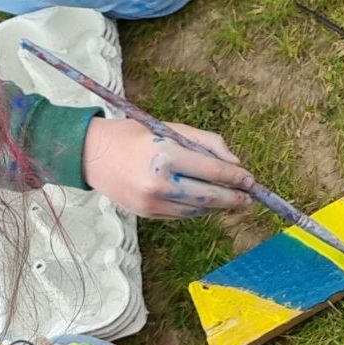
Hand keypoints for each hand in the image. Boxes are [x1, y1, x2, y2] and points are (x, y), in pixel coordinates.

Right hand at [82, 114, 252, 217]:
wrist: (92, 154)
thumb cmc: (136, 136)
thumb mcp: (173, 129)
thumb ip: (207, 143)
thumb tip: (236, 164)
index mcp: (166, 155)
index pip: (212, 171)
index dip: (236, 178)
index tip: (251, 180)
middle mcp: (159, 182)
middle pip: (208, 196)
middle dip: (233, 198)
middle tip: (249, 198)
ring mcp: (152, 202)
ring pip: (197, 210)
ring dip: (218, 206)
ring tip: (233, 201)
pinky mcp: (146, 214)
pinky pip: (181, 215)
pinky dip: (198, 210)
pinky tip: (208, 204)